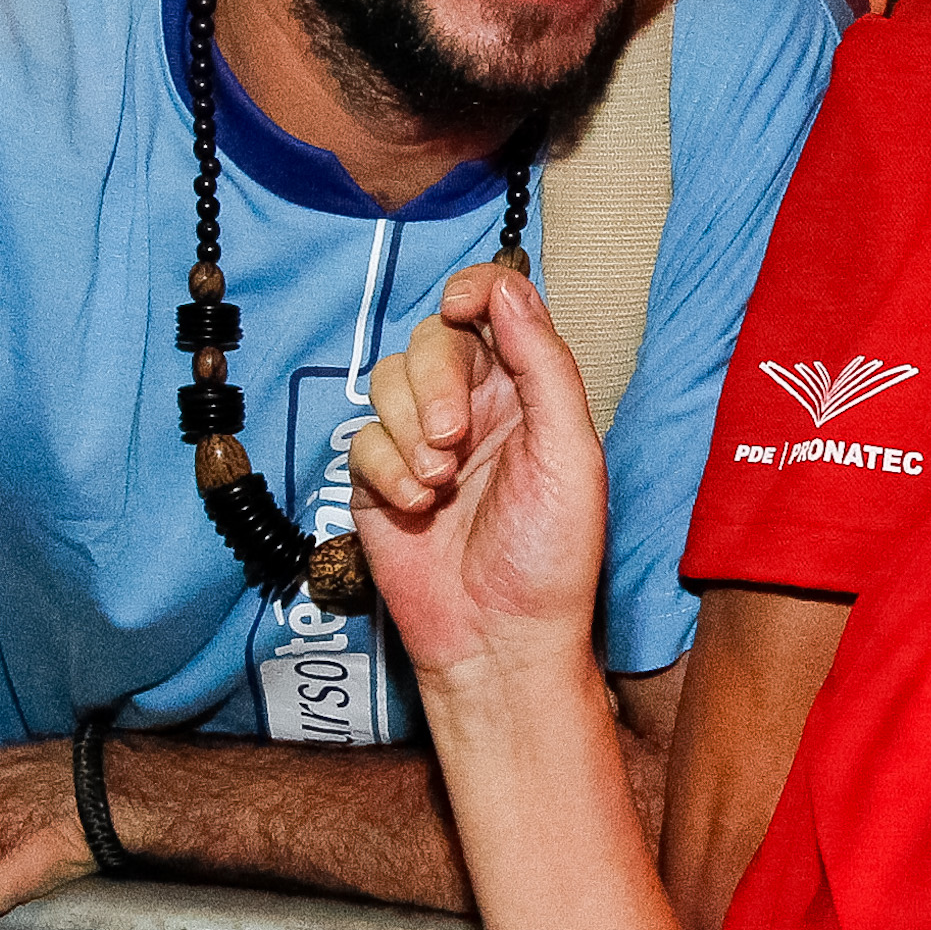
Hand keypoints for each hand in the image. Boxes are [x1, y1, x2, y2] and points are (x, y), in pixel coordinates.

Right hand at [351, 266, 605, 684]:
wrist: (500, 640)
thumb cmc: (551, 557)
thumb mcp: (568, 452)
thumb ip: (542, 364)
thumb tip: (507, 289)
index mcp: (527, 394)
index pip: (496, 310)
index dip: (475, 291)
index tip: (460, 305)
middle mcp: (475, 409)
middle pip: (431, 340)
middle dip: (435, 382)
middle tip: (452, 439)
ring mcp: (422, 443)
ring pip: (387, 382)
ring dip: (408, 429)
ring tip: (439, 484)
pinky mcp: (380, 480)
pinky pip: (361, 438)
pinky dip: (386, 468)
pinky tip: (418, 508)